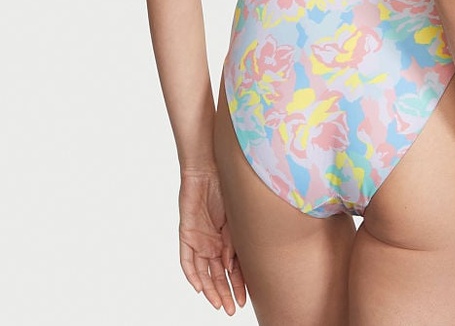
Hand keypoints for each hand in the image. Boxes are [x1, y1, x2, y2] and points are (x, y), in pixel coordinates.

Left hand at [178, 169, 247, 314]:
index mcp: (226, 239)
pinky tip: (198, 287)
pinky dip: (192, 274)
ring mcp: (199, 239)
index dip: (238, 284)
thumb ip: (234, 243)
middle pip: (217, 274)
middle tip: (233, 309)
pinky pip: (187, 260)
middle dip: (226, 292)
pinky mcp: (187, 234)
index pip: (232, 268)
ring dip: (211, 289)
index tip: (245, 300)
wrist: (209, 168)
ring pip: (203, 271)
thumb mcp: (235, 219)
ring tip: (220, 304)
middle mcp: (212, 242)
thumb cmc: (226, 186)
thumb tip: (231, 266)